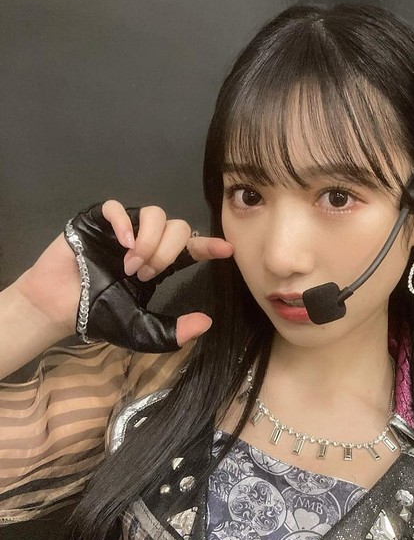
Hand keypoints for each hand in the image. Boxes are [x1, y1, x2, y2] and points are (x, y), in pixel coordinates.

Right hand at [19, 200, 232, 351]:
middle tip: (145, 274)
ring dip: (150, 240)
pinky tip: (124, 242)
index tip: (227, 250)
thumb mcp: (143, 331)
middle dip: (167, 252)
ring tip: (132, 264)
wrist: (60, 308)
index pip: (191, 249)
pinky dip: (126, 223)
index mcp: (160, 264)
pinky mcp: (98, 220)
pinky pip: (118, 207)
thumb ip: (173, 331)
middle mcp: (146, 242)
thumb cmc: (99, 315)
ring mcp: (123, 229)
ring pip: (155, 214)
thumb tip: (206, 323)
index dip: (209, 247)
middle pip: (177, 227)